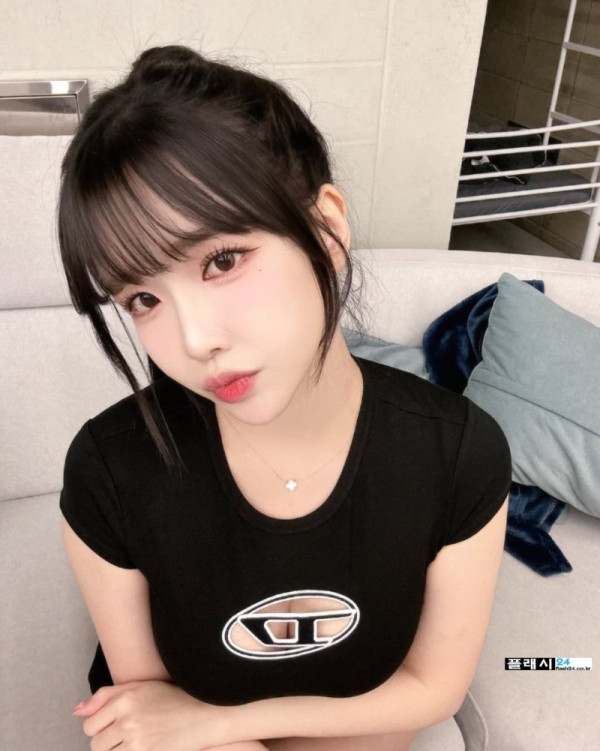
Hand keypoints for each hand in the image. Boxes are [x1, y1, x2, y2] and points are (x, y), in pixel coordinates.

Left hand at [73, 679, 223, 749]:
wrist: (201, 715)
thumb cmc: (170, 699)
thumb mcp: (138, 687)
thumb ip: (105, 696)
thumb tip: (77, 711)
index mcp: (125, 699)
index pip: (90, 725)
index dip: (100, 727)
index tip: (114, 725)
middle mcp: (128, 720)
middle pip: (96, 744)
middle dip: (107, 742)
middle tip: (126, 735)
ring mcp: (137, 741)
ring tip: (134, 742)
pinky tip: (139, 746)